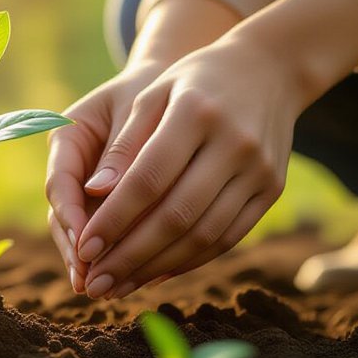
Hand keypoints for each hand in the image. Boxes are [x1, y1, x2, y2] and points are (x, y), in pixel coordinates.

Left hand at [47, 0, 240, 292]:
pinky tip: (156, 273)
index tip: (84, 248)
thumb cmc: (193, 82)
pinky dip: (190, 260)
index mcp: (197, 112)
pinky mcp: (273, 190)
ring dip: (157, 267)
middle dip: (130, 256)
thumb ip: (123, 144)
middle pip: (177, 215)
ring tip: (119, 287)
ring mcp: (259, 170)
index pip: (148, 179)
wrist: (268, 70)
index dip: (114, 219)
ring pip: (204, 235)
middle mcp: (234, 143)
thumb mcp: (153, 95)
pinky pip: (228, 237)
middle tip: (96, 284)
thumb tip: (92, 193)